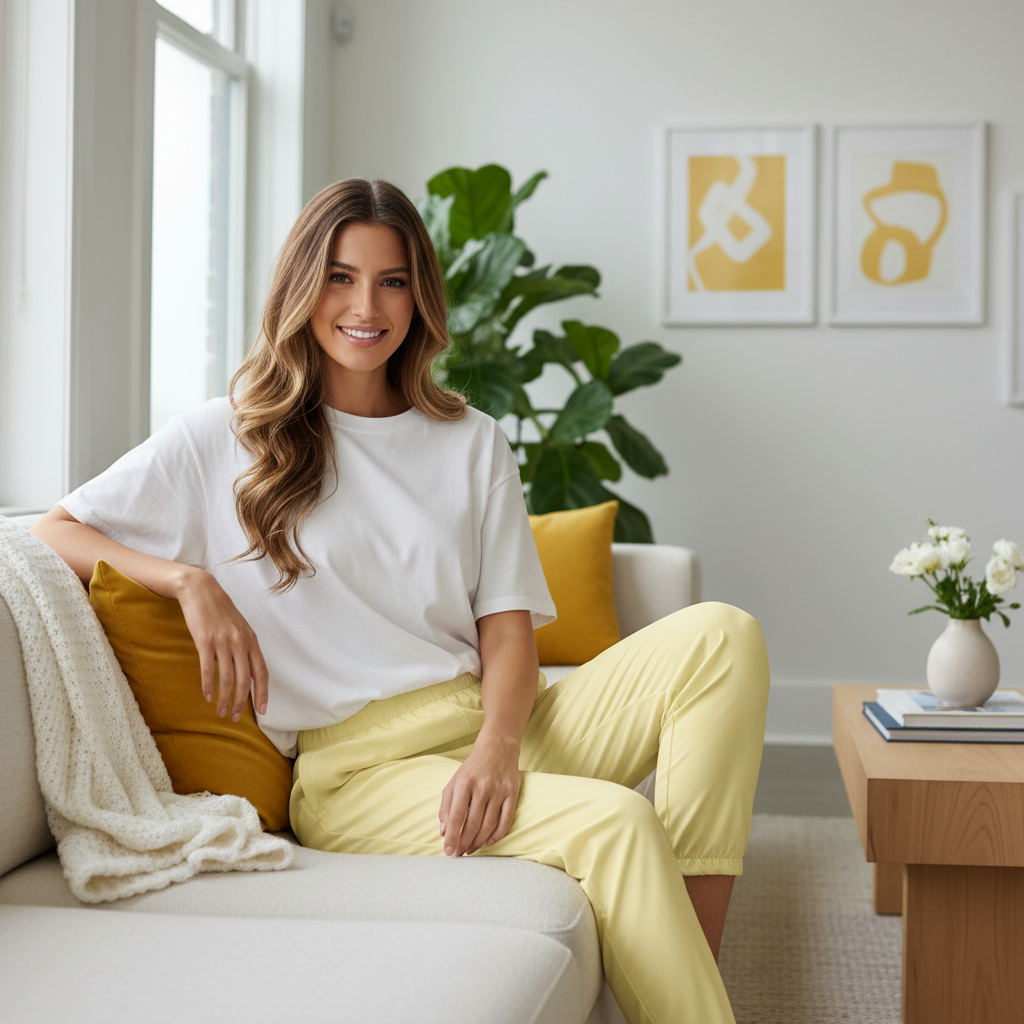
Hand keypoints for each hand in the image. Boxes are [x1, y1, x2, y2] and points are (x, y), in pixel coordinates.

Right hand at [175, 568, 269, 722]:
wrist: (201, 590)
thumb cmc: (220, 611)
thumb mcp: (239, 628)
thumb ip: (244, 649)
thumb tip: (245, 673)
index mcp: (251, 640)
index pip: (262, 673)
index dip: (263, 693)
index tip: (263, 711)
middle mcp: (240, 642)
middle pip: (244, 680)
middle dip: (242, 702)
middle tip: (235, 717)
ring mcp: (223, 642)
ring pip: (227, 679)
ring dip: (225, 699)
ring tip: (221, 712)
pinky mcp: (205, 641)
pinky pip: (208, 670)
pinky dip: (208, 686)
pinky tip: (208, 697)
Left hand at [439, 732, 520, 856]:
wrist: (497, 748)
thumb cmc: (472, 768)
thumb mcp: (454, 782)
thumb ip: (446, 806)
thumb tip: (443, 832)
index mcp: (464, 783)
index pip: (456, 816)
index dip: (451, 837)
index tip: (448, 851)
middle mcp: (482, 787)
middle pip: (472, 824)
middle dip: (464, 843)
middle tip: (459, 854)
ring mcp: (499, 790)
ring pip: (488, 825)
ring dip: (478, 842)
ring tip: (471, 849)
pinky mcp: (513, 793)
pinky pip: (506, 820)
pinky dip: (498, 835)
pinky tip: (489, 841)